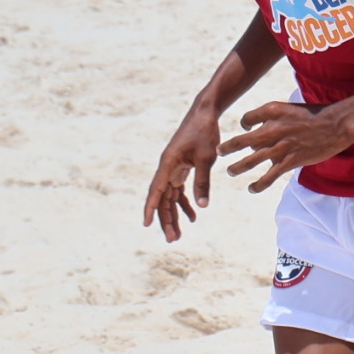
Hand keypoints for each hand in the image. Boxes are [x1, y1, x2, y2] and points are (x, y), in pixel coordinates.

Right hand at [143, 106, 222, 241]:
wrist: (204, 114)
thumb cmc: (204, 133)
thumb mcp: (207, 158)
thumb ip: (203, 181)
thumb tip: (203, 206)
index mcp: (168, 164)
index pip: (156, 191)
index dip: (151, 208)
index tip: (146, 224)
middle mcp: (167, 168)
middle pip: (162, 198)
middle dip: (166, 219)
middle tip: (172, 239)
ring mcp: (173, 168)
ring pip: (170, 197)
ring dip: (174, 215)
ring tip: (178, 234)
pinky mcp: (181, 168)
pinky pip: (178, 190)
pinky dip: (184, 202)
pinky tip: (194, 215)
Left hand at [220, 99, 353, 194]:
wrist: (334, 125)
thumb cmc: (314, 115)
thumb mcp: (289, 109)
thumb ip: (273, 118)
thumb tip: (258, 133)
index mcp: (271, 112)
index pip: (247, 120)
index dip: (244, 126)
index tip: (245, 131)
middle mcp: (271, 129)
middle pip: (242, 141)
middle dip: (228, 148)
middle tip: (219, 152)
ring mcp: (280, 147)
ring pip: (251, 160)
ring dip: (238, 167)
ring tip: (231, 172)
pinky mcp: (289, 161)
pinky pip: (269, 176)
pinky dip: (258, 184)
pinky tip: (252, 188)